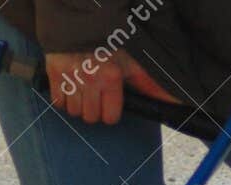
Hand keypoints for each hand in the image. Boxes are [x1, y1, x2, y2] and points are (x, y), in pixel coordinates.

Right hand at [46, 50, 179, 124]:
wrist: (83, 21)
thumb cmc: (111, 44)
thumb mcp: (134, 62)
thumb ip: (149, 84)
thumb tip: (177, 104)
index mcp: (111, 77)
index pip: (109, 117)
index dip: (110, 113)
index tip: (109, 106)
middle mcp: (90, 78)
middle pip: (90, 116)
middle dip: (94, 110)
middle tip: (96, 96)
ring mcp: (70, 75)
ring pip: (73, 111)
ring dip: (79, 104)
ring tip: (83, 91)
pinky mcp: (54, 70)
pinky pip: (57, 101)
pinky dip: (63, 98)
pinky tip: (71, 88)